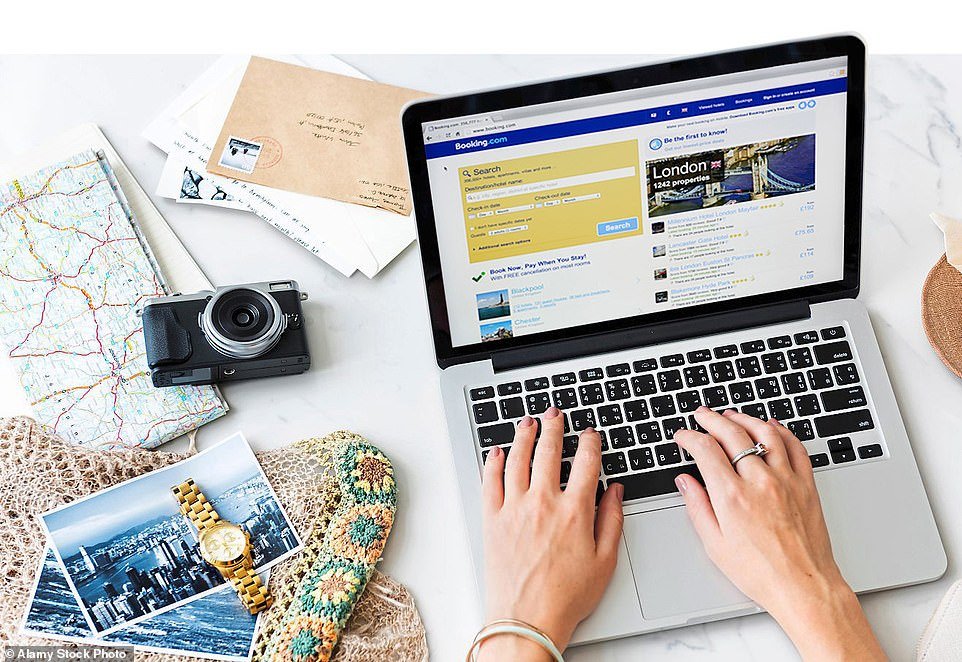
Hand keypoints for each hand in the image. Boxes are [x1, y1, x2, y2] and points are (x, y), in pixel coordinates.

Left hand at [478, 407, 623, 660]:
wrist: (527, 619)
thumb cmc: (566, 597)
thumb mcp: (605, 561)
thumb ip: (612, 520)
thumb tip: (615, 492)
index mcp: (574, 511)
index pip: (586, 463)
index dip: (590, 443)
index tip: (590, 434)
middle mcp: (543, 503)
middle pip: (548, 452)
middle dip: (554, 428)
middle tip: (554, 414)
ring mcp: (514, 508)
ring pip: (517, 459)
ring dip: (523, 436)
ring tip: (528, 422)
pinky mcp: (492, 519)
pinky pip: (490, 481)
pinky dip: (494, 463)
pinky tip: (498, 452)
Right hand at [674, 407, 885, 660]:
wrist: (803, 587)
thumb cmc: (761, 572)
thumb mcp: (714, 544)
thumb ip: (697, 507)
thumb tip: (685, 482)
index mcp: (732, 496)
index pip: (705, 449)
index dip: (690, 436)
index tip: (683, 436)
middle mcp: (759, 481)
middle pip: (732, 433)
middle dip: (712, 419)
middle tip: (702, 415)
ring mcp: (785, 480)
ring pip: (764, 432)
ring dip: (745, 418)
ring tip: (732, 415)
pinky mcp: (805, 485)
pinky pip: (795, 447)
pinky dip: (781, 431)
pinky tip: (772, 426)